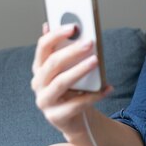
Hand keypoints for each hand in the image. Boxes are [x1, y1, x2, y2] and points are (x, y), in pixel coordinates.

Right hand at [30, 23, 112, 138]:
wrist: (75, 119)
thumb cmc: (73, 88)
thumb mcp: (69, 68)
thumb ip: (66, 49)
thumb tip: (63, 26)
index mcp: (40, 67)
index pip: (43, 46)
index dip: (56, 34)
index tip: (74, 26)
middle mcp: (38, 83)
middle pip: (52, 63)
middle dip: (71, 51)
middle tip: (90, 42)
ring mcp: (45, 101)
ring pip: (61, 82)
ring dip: (79, 70)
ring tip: (96, 61)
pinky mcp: (56, 116)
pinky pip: (76, 104)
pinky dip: (94, 95)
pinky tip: (107, 88)